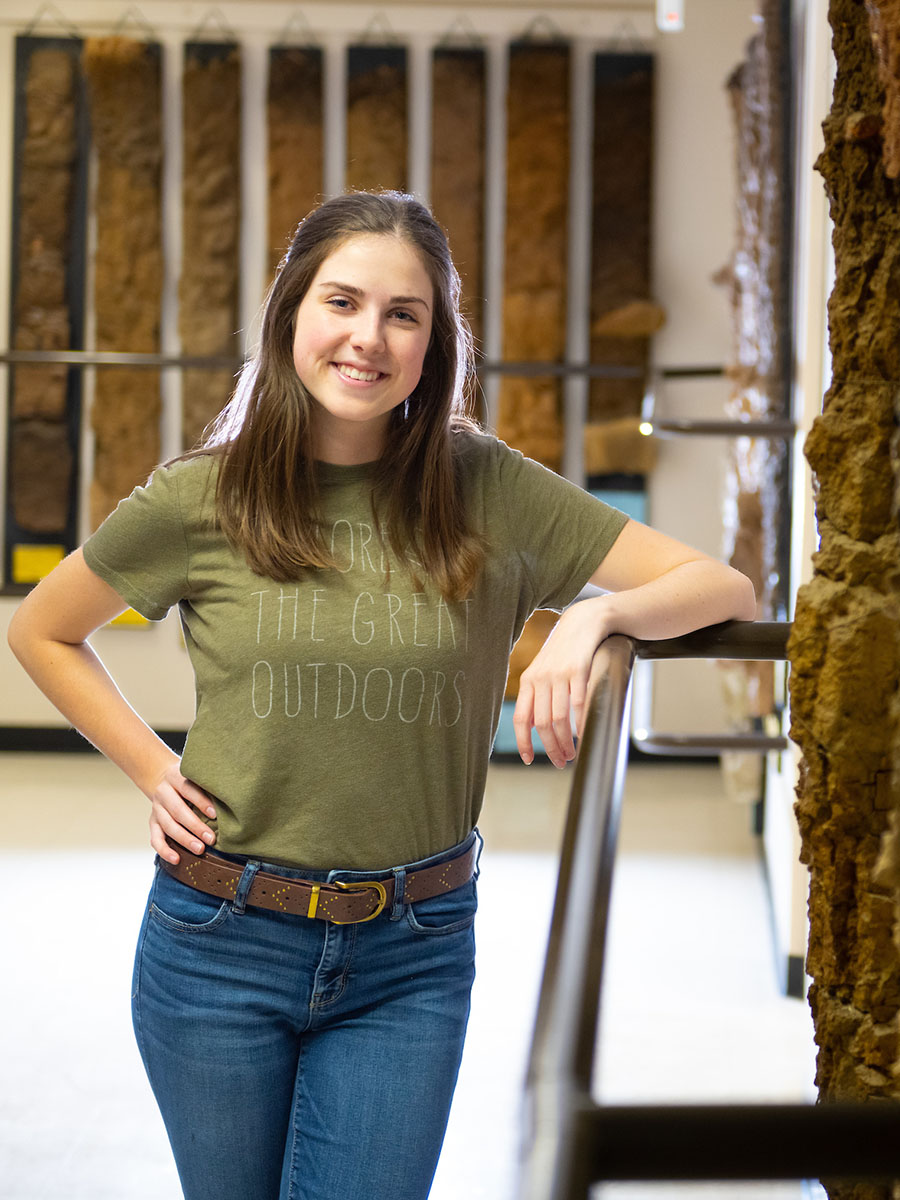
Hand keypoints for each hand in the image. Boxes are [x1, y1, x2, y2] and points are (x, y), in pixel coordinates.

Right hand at [148, 763, 216, 863]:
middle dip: (195, 826)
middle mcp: (163, 792)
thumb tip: (231, 796)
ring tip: (200, 849)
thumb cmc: (189, 780)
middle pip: (177, 811)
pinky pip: (155, 838)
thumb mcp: (196, 775)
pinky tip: (176, 858)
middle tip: (211, 839)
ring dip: (184, 839)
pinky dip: (164, 850)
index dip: (201, 802)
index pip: (187, 789)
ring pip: (168, 826)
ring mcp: (156, 808)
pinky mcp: (152, 822)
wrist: (162, 779)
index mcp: (175, 777)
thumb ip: (207, 783)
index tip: (215, 815)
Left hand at [512, 598, 608, 767]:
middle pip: (542, 724)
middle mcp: (540, 678)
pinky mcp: (579, 670)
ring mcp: (559, 674)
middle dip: (551, 748)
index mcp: (528, 681)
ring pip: (559, 718)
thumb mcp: (543, 671)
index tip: (529, 759)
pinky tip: (583, 735)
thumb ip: (536, 696)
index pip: (521, 718)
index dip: (523, 742)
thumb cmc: (563, 651)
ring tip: (572, 753)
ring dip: (566, 742)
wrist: (582, 622)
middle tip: (560, 761)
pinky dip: (581, 724)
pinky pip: (579, 704)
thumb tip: (533, 726)